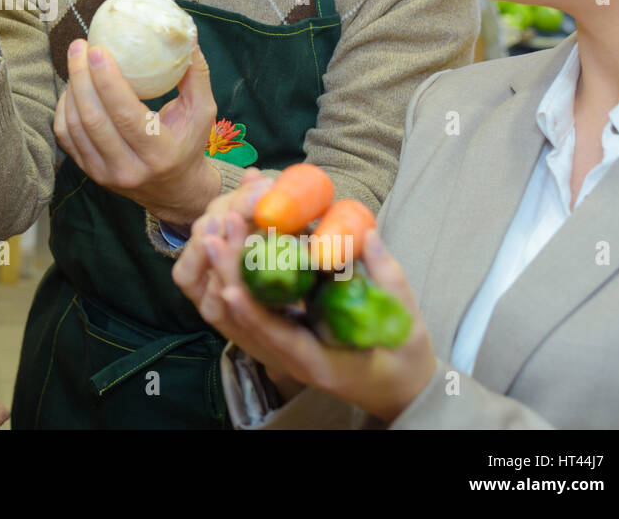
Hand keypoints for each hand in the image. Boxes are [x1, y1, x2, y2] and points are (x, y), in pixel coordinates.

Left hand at [53, 38, 219, 226]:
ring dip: (72, 89)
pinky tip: (73, 86)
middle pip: (94, 120)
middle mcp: (129, 168)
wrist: (175, 190)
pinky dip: (64, 108)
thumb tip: (188, 35)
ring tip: (76, 60)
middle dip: (82, 77)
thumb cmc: (189, 143)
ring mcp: (104, 174)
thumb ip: (196, 75)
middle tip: (80, 46)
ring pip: (75, 127)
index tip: (98, 49)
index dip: (108, 81)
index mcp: (159, 153)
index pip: (127, 115)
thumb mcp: (203, 112)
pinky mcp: (89, 172)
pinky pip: (66, 137)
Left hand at [174, 204, 437, 423]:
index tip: (228, 286)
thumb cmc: (403, 359)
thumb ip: (386, 277)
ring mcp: (282, 345)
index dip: (251, 313)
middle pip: (246, 320)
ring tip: (216, 230)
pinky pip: (251, 305)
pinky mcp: (282, 330)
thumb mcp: (404, 321)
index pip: (276, 337)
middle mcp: (290, 356)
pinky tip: (234, 242)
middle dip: (228, 275)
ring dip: (227, 271)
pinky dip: (240, 275)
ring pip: (241, 312)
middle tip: (215, 234)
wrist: (398, 386)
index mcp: (318, 361)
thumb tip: (366, 234)